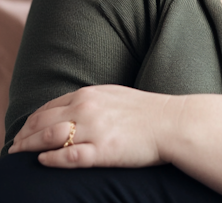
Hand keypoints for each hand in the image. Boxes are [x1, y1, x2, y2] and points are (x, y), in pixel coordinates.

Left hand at [8, 85, 174, 167]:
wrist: (172, 122)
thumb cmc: (147, 110)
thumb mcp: (115, 95)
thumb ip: (91, 100)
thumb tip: (70, 109)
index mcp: (90, 94)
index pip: (49, 107)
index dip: (31, 121)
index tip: (22, 132)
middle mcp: (87, 109)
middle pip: (43, 122)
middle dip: (23, 136)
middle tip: (12, 148)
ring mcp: (94, 130)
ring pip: (49, 138)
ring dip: (28, 147)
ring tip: (18, 155)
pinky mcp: (103, 151)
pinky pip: (68, 157)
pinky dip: (51, 159)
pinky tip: (42, 161)